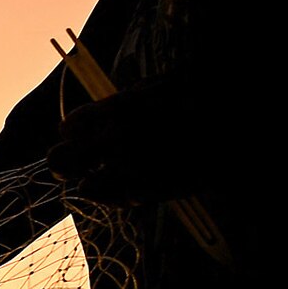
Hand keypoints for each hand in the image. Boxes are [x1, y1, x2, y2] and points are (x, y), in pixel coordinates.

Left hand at [44, 75, 208, 204]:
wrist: (226, 129)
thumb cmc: (197, 99)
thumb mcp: (158, 86)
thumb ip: (125, 102)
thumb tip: (102, 114)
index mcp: (117, 108)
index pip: (69, 127)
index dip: (74, 134)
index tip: (84, 137)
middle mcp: (116, 140)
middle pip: (61, 160)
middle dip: (67, 163)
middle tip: (79, 166)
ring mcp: (130, 169)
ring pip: (85, 188)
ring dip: (95, 185)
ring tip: (114, 177)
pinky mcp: (148, 192)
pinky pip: (119, 202)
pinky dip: (122, 197)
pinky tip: (137, 188)